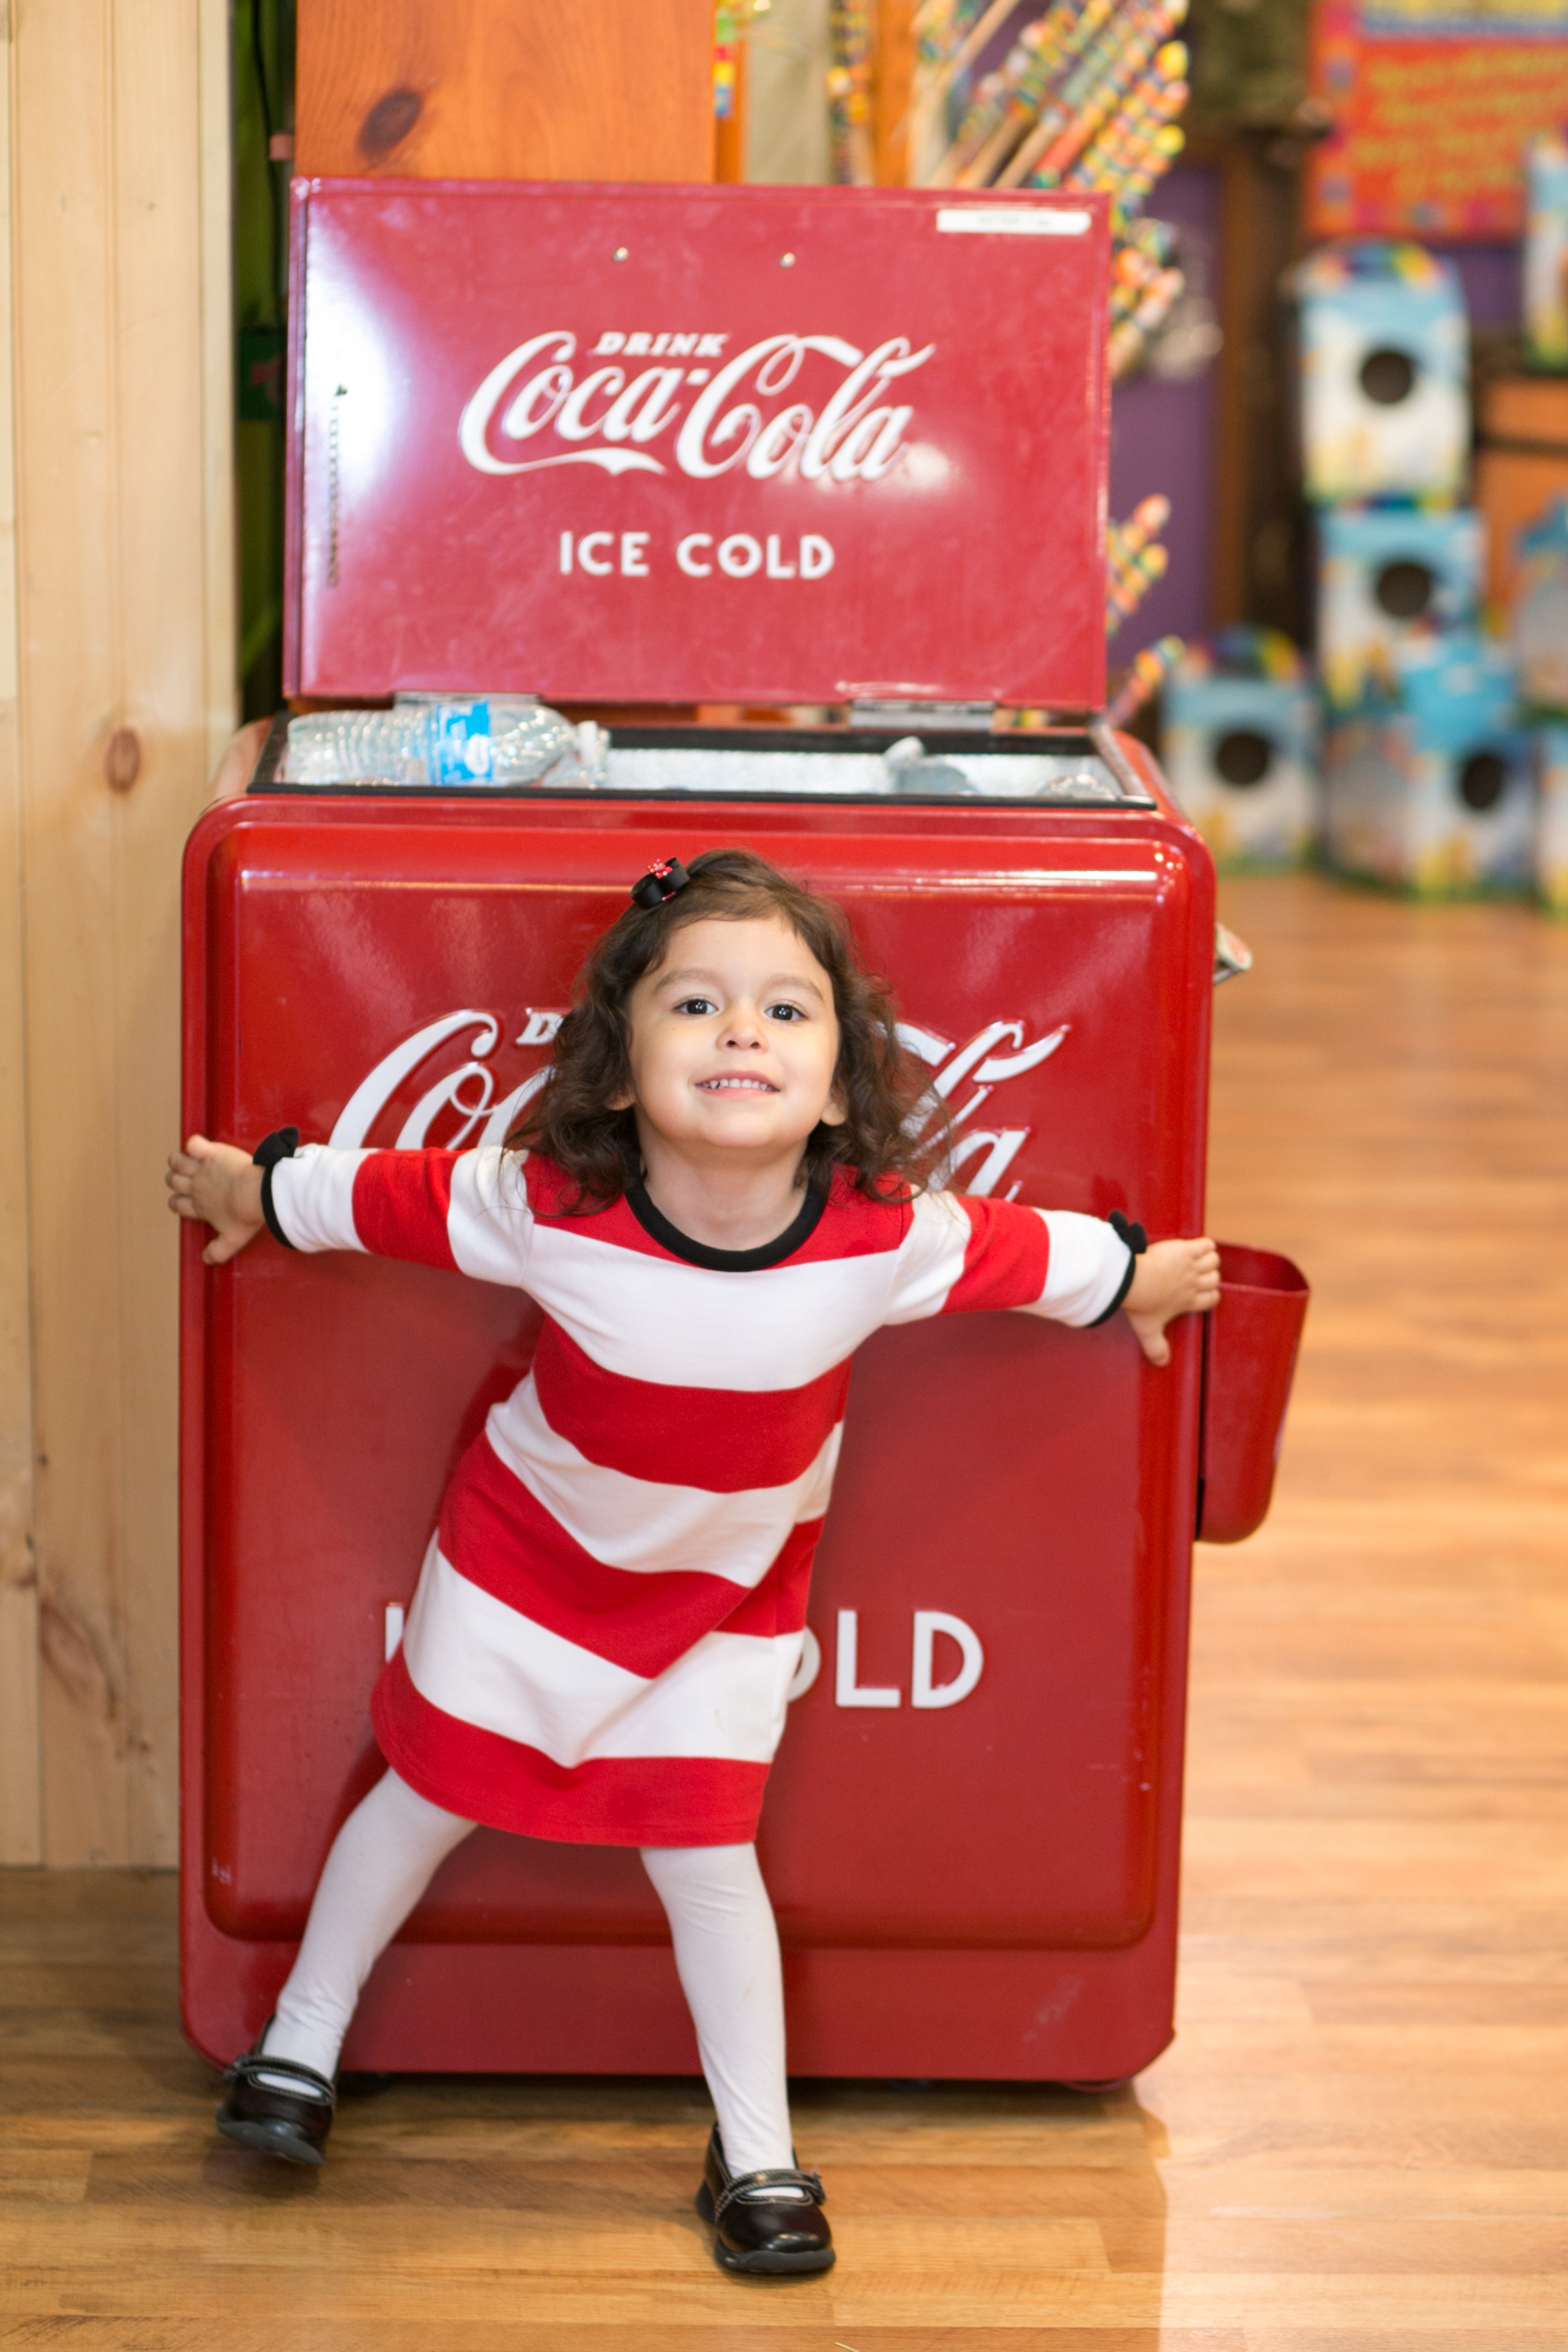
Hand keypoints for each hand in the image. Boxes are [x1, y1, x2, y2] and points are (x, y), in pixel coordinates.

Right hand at [166, 1135, 265, 1264]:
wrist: (259, 1193)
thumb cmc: (247, 1216)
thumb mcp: (232, 1240)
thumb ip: (217, 1252)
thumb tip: (206, 1260)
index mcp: (200, 1207)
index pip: (178, 1204)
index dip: (178, 1202)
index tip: (185, 1200)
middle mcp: (196, 1187)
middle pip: (173, 1182)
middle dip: (176, 1180)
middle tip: (186, 1178)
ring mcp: (202, 1169)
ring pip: (176, 1161)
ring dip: (178, 1160)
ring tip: (186, 1160)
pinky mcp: (212, 1153)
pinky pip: (193, 1144)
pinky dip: (194, 1143)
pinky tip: (200, 1147)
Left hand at [1124, 1236, 1220, 1366]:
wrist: (1133, 1280)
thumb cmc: (1140, 1303)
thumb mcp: (1147, 1331)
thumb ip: (1156, 1348)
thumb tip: (1161, 1363)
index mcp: (1187, 1301)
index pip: (1212, 1299)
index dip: (1210, 1295)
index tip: (1204, 1292)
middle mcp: (1193, 1284)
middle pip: (1214, 1279)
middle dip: (1209, 1276)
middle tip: (1198, 1273)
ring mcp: (1191, 1266)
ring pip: (1213, 1261)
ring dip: (1209, 1259)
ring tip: (1199, 1258)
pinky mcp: (1185, 1250)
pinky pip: (1205, 1245)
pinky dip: (1206, 1244)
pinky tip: (1202, 1245)